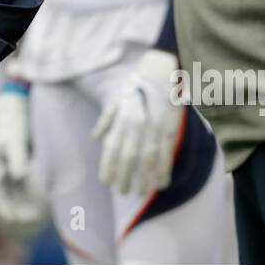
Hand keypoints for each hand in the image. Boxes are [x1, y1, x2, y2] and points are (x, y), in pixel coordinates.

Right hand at [0, 87, 46, 236]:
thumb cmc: (13, 118)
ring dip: (25, 203)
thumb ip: (17, 157)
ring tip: (39, 216)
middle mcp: (1, 167)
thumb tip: (19, 176)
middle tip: (33, 221)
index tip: (16, 220)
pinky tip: (42, 200)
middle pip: (7, 194)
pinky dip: (31, 192)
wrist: (18, 102)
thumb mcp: (14, 137)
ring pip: (16, 190)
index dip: (5, 207)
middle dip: (17, 209)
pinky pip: (25, 182)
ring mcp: (11, 165)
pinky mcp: (21, 161)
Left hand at [93, 48, 183, 195]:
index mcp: (122, 119)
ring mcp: (153, 128)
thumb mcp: (116, 99)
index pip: (111, 148)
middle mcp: (136, 125)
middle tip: (122, 191)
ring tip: (141, 192)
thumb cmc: (135, 86)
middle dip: (125, 177)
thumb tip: (95, 137)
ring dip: (145, 179)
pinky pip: (166, 154)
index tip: (106, 181)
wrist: (159, 72)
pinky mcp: (169, 129)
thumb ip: (106, 119)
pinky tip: (161, 183)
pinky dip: (164, 170)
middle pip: (129, 157)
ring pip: (148, 159)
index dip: (108, 166)